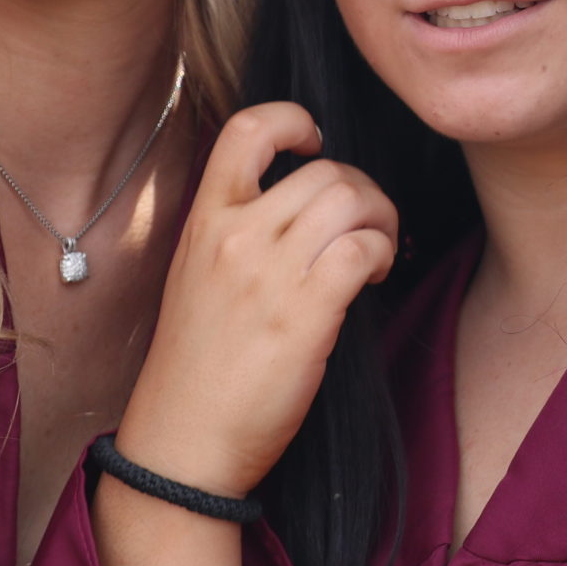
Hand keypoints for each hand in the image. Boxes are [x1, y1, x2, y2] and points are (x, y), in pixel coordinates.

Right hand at [114, 102, 396, 499]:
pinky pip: (364, 247)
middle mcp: (234, 236)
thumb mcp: (198, 279)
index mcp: (203, 222)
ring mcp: (268, 273)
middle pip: (325, 170)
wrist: (183, 444)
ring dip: (380, 219)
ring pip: (351, 198)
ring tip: (376, 254)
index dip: (293, 121)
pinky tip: (376, 276)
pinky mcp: (304, 312)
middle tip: (367, 227)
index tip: (316, 145)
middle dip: (363, 191)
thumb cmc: (199, 368)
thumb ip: (240, 234)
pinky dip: (383, 253)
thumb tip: (307, 206)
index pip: (246, 129)